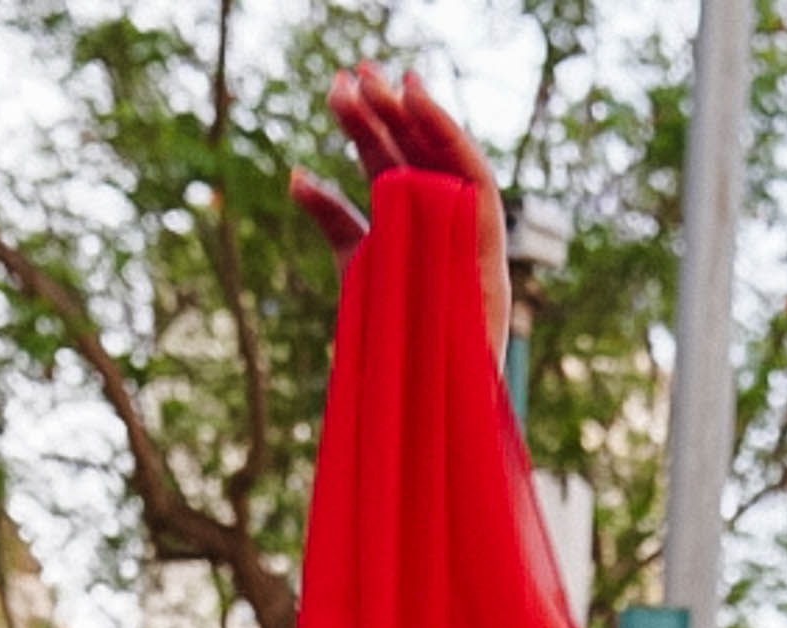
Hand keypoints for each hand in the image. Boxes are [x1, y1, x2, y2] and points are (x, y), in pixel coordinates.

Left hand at [294, 66, 514, 361]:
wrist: (424, 398)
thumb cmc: (395, 343)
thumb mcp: (355, 266)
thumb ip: (333, 218)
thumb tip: (296, 173)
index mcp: (412, 226)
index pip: (390, 165)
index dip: (366, 125)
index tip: (338, 88)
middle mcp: (443, 222)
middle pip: (415, 152)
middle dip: (387, 108)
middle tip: (353, 70)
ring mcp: (469, 232)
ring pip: (445, 157)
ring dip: (417, 112)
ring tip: (385, 77)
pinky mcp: (491, 244)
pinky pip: (477, 177)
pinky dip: (450, 136)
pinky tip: (418, 102)